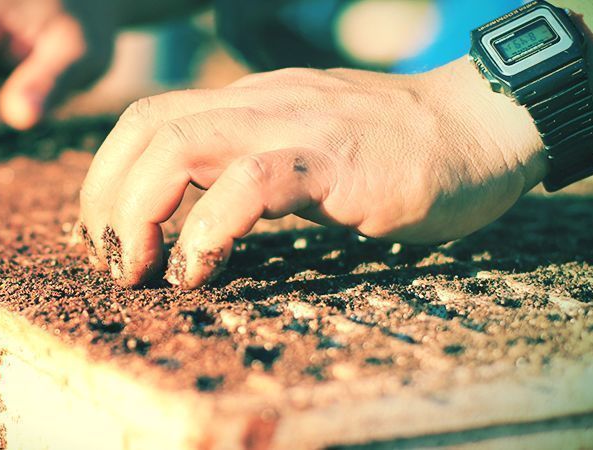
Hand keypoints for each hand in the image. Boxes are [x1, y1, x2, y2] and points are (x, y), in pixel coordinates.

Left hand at [78, 58, 548, 288]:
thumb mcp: (306, 144)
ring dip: (139, 214)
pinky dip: (209, 229)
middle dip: (107, 199)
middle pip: (146, 127)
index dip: (108, 175)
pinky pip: (251, 182)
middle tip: (114, 260)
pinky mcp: (337, 160)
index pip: (149, 118)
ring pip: (179, 146)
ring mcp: (297, 127)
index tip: (109, 235)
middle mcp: (261, 104)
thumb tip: (196, 210)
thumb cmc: (397, 149)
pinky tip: (202, 269)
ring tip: (144, 270)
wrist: (485, 124)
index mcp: (249, 103)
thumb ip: (253, 164)